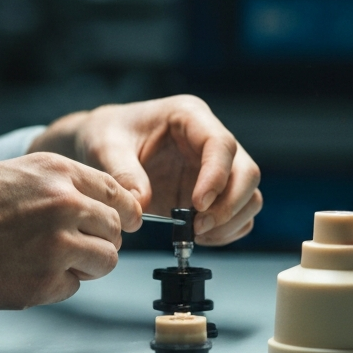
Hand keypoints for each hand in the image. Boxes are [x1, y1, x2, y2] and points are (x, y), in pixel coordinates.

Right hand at [0, 153, 139, 329]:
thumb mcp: (9, 172)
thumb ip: (54, 184)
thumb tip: (92, 205)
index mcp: (55, 171)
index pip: (117, 192)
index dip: (120, 212)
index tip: (116, 223)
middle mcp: (63, 204)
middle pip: (116, 229)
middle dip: (101, 240)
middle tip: (76, 247)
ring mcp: (56, 245)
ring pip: (106, 261)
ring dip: (86, 265)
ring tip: (51, 261)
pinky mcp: (42, 283)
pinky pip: (72, 287)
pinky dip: (56, 285)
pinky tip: (23, 272)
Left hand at [28, 95, 260, 246]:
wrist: (103, 142)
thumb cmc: (107, 133)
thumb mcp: (106, 148)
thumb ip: (123, 174)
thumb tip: (140, 205)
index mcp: (189, 116)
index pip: (220, 145)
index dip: (216, 177)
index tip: (198, 205)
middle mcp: (209, 139)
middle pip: (246, 172)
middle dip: (229, 205)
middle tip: (197, 228)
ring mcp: (214, 166)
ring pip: (248, 194)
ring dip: (230, 221)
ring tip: (196, 234)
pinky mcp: (212, 190)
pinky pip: (237, 213)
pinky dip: (227, 230)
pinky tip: (199, 237)